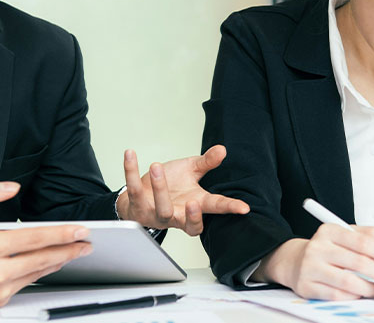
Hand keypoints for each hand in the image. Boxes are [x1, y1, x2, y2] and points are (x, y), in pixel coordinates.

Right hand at [0, 181, 91, 310]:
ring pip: (37, 273)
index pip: (34, 238)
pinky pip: (25, 284)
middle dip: (70, 249)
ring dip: (59, 261)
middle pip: (43, 259)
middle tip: (88, 242)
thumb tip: (11, 188)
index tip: (81, 230)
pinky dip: (41, 272)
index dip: (61, 234)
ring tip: (76, 251)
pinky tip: (51, 263)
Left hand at [116, 145, 249, 234]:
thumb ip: (206, 162)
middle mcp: (178, 215)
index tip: (244, 208)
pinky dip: (130, 170)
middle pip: (189, 223)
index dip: (230, 208)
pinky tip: (130, 154)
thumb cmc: (170, 185)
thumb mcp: (190, 171)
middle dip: (193, 216)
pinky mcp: (138, 206)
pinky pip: (135, 190)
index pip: (216, 208)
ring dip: (160, 188)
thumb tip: (222, 149)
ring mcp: (157, 214)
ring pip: (162, 209)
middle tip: (196, 203)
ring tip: (157, 166)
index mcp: (195, 205)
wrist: (142, 196)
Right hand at [255, 224, 373, 299]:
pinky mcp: (307, 286)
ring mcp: (311, 267)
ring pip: (349, 282)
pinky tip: (362, 294)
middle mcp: (319, 247)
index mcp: (330, 231)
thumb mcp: (345, 235)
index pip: (364, 242)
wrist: (294, 262)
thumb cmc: (326, 249)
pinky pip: (337, 296)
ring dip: (372, 290)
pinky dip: (354, 297)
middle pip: (360, 263)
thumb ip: (368, 236)